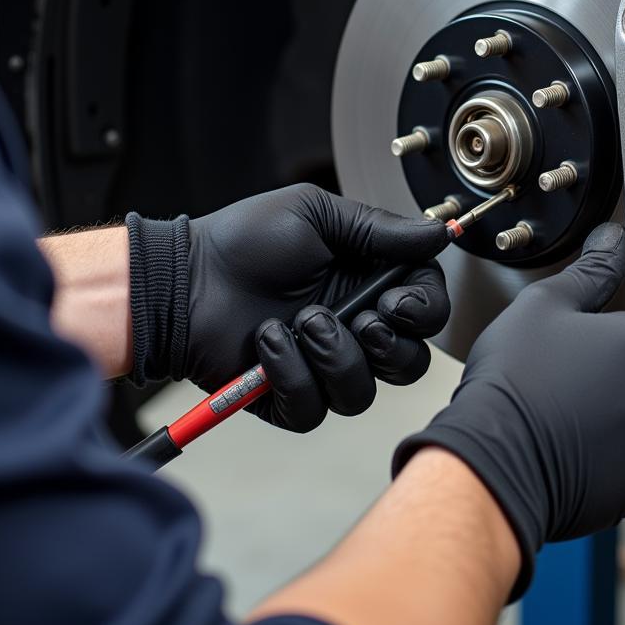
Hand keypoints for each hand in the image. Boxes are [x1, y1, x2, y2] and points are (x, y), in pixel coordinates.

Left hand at [127, 185, 450, 431]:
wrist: (185, 276)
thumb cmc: (246, 239)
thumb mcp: (317, 215)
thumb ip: (380, 229)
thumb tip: (439, 231)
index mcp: (370, 283)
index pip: (427, 312)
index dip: (424, 313)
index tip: (398, 302)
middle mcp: (354, 328)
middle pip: (409, 363)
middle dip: (389, 345)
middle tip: (358, 318)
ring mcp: (322, 364)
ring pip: (363, 393)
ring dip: (336, 357)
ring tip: (301, 322)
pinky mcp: (288, 395)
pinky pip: (314, 409)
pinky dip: (292, 375)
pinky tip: (268, 342)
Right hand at [392, 223, 624, 596]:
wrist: (496, 458)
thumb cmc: (514, 381)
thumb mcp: (543, 306)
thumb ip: (589, 270)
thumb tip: (613, 240)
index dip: (609, 340)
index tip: (579, 352)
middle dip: (623, 380)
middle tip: (573, 385)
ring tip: (574, 419)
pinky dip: (619, 461)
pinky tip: (580, 451)